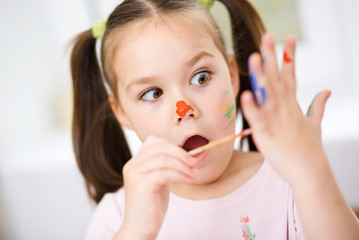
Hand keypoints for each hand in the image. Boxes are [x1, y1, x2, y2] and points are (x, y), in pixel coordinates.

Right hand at [117, 135, 197, 238]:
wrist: (140, 228)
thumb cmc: (152, 205)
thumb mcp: (161, 180)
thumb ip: (169, 166)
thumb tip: (194, 155)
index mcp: (136, 161)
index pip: (155, 142)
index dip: (174, 146)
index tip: (190, 156)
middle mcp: (132, 165)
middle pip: (160, 147)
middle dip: (181, 153)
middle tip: (195, 162)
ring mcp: (135, 174)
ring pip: (163, 159)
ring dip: (183, 165)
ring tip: (194, 174)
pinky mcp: (141, 184)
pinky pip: (165, 172)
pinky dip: (180, 174)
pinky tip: (189, 179)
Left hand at [241, 32, 330, 183]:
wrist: (310, 172)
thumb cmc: (310, 149)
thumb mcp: (315, 124)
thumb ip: (318, 105)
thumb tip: (327, 90)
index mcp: (292, 105)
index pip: (290, 75)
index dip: (288, 57)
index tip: (288, 38)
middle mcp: (284, 109)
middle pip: (276, 78)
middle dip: (272, 57)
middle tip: (268, 36)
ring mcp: (276, 120)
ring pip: (267, 94)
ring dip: (260, 76)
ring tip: (254, 57)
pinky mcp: (267, 135)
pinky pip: (258, 119)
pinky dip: (252, 107)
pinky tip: (246, 94)